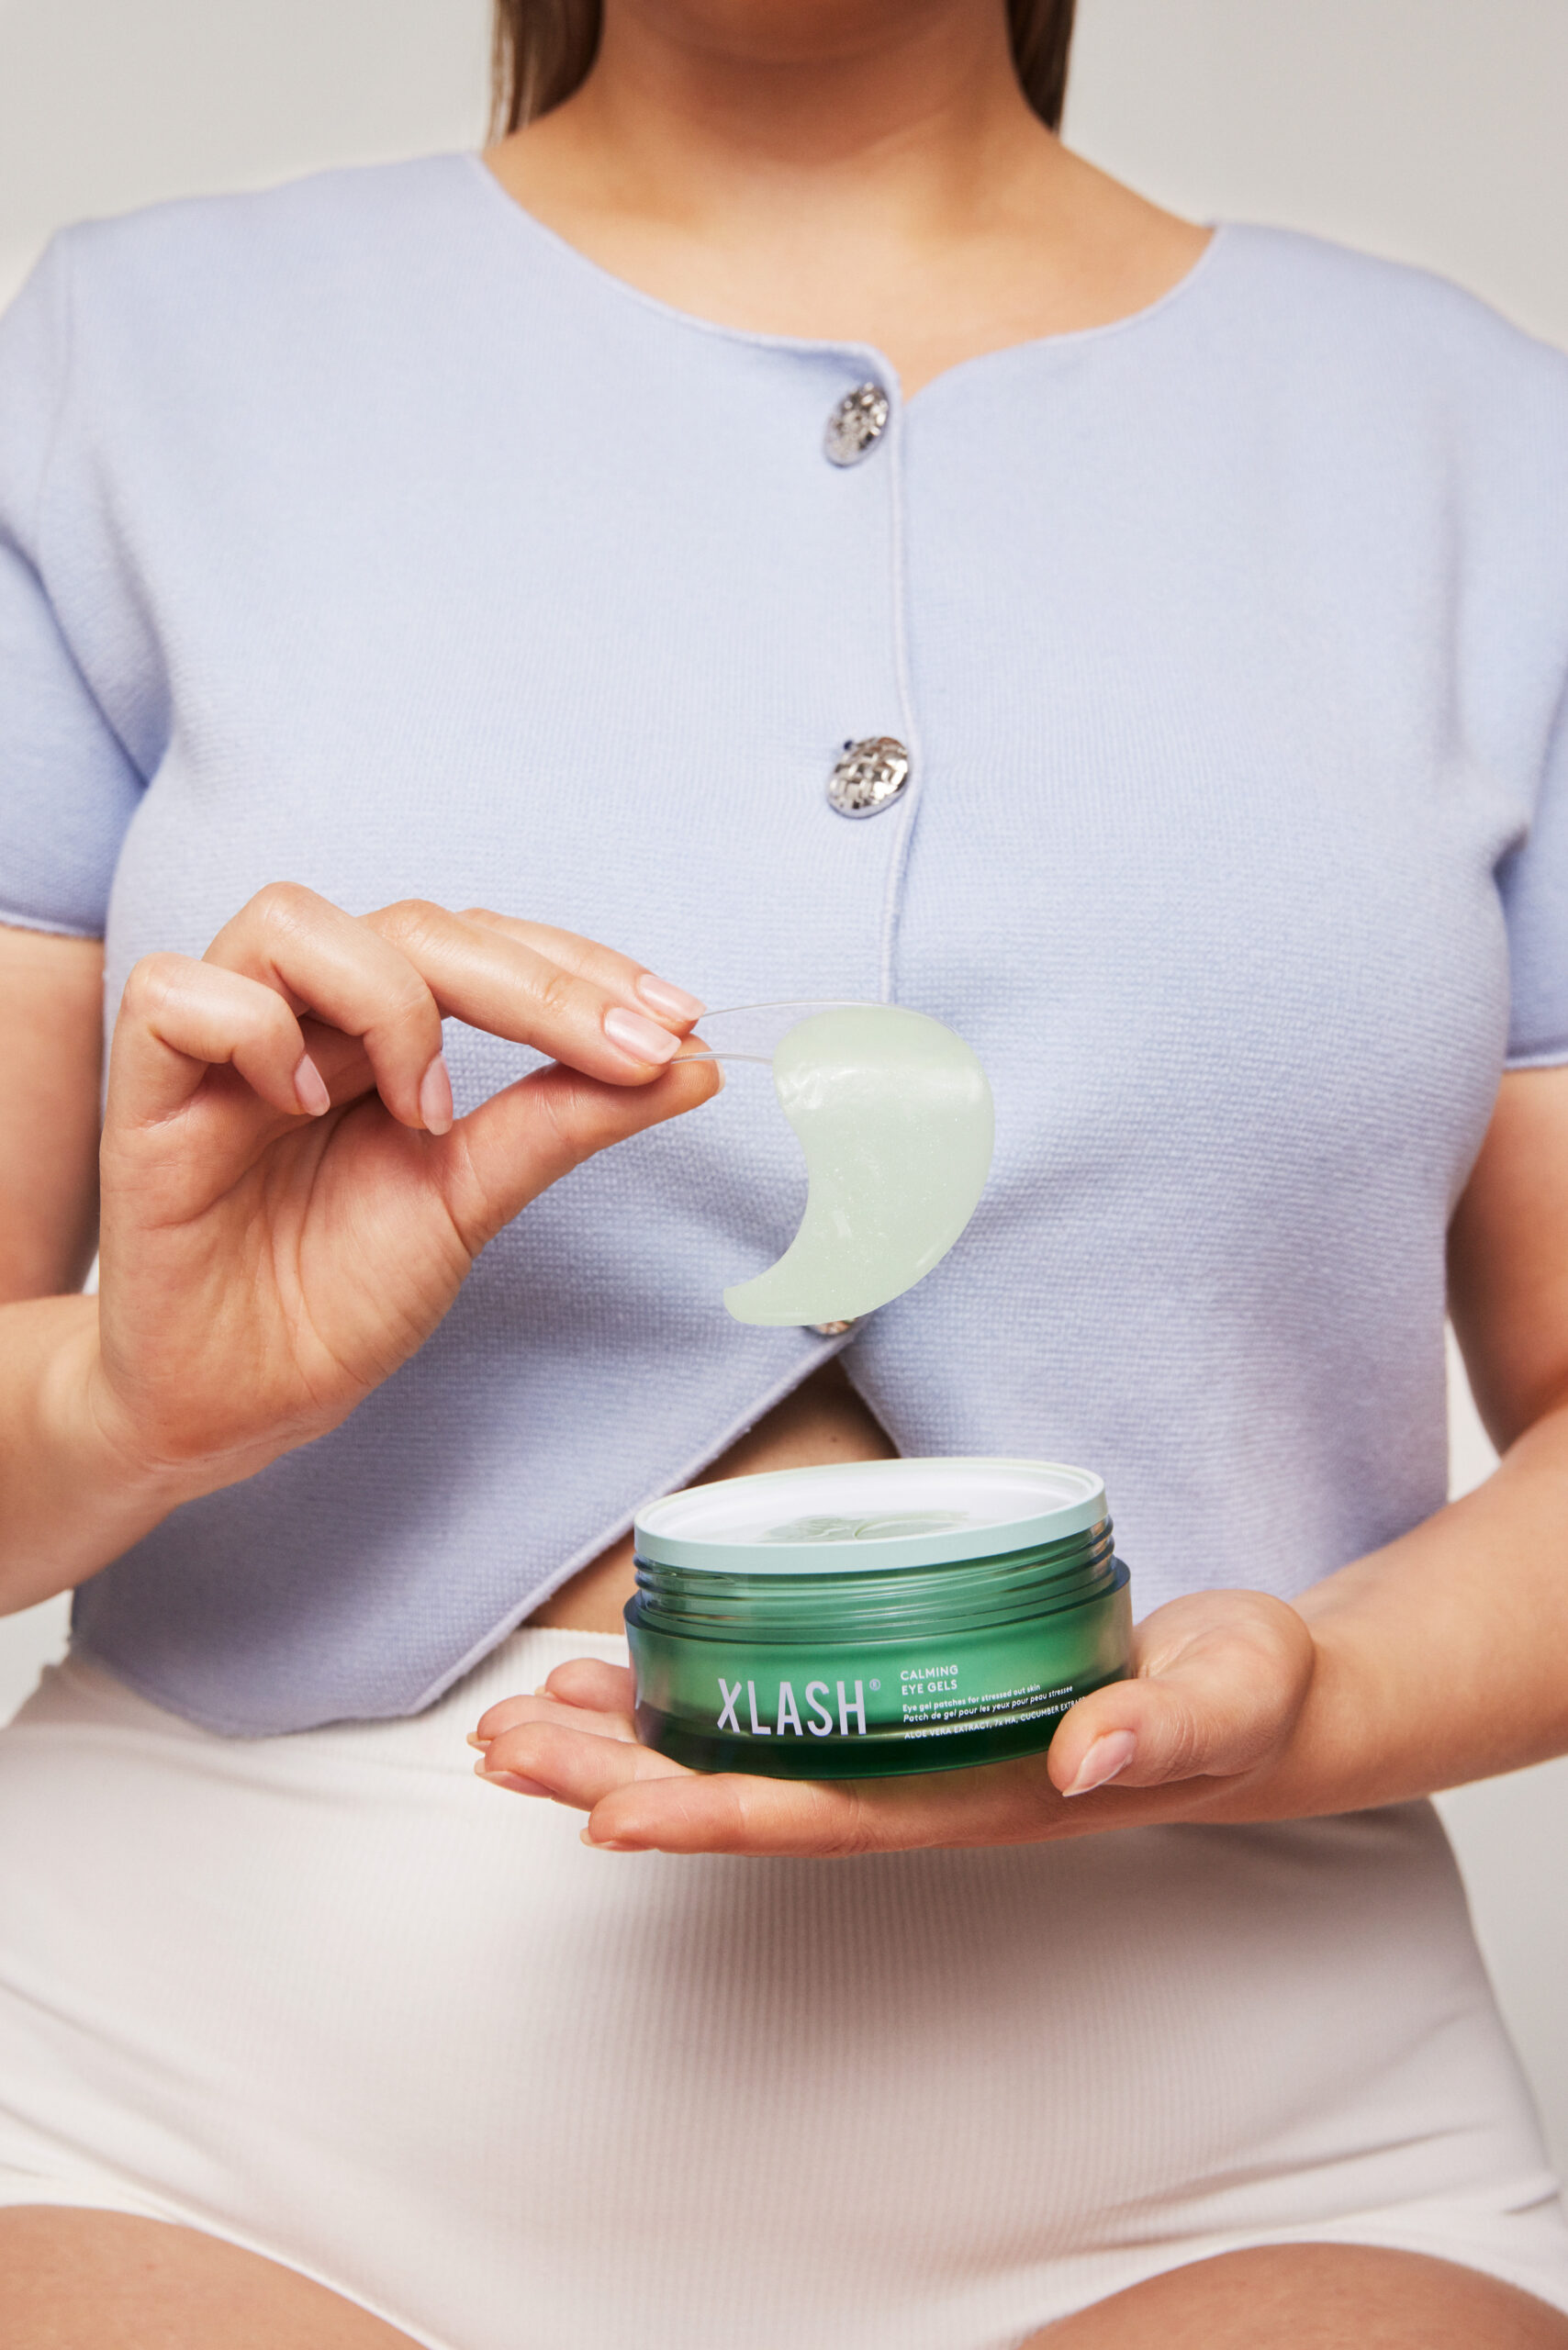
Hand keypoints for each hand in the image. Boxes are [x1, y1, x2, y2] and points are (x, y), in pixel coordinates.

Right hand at [89, 885, 717, 1494]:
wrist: (238, 1405)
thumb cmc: (334, 1297)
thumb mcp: (472, 1198)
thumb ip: (565, 1122)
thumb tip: (691, 1062)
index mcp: (380, 1031)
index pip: (482, 943)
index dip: (578, 967)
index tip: (673, 1019)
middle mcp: (304, 1017)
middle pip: (412, 921)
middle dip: (534, 980)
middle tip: (619, 1047)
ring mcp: (221, 1047)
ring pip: (291, 919)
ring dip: (389, 1001)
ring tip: (426, 1111)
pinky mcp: (144, 1092)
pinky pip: (175, 992)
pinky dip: (254, 1031)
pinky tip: (305, 1103)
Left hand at [470, 1588, 1319, 1852]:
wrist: (1259, 1693)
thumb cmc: (1244, 1693)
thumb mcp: (1232, 1695)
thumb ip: (1170, 1723)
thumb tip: (1089, 1752)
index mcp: (982, 1798)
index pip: (827, 1818)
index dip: (713, 1818)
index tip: (605, 1817)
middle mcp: (924, 1787)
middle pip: (750, 1795)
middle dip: (620, 1779)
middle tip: (500, 1751)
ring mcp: (911, 1750)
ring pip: (746, 1756)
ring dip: (627, 1747)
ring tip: (516, 1726)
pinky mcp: (910, 1702)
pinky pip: (780, 1708)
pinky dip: (690, 1698)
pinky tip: (620, 1681)